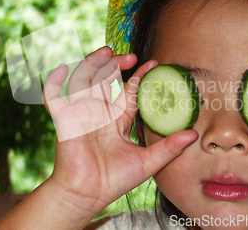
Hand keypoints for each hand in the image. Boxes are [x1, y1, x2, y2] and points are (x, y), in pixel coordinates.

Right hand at [43, 46, 197, 219]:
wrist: (88, 195)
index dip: (140, 78)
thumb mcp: (146, 162)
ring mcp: (81, 114)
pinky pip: (54, 97)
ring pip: (85, 81)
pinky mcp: (64, 120)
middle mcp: (99, 114)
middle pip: (106, 81)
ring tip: (107, 53)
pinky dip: (55, 82)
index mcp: (117, 121)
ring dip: (93, 64)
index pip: (129, 93)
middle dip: (116, 65)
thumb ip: (168, 148)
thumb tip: (193, 135)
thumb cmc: (114, 181)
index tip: (153, 64)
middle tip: (130, 58)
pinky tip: (64, 68)